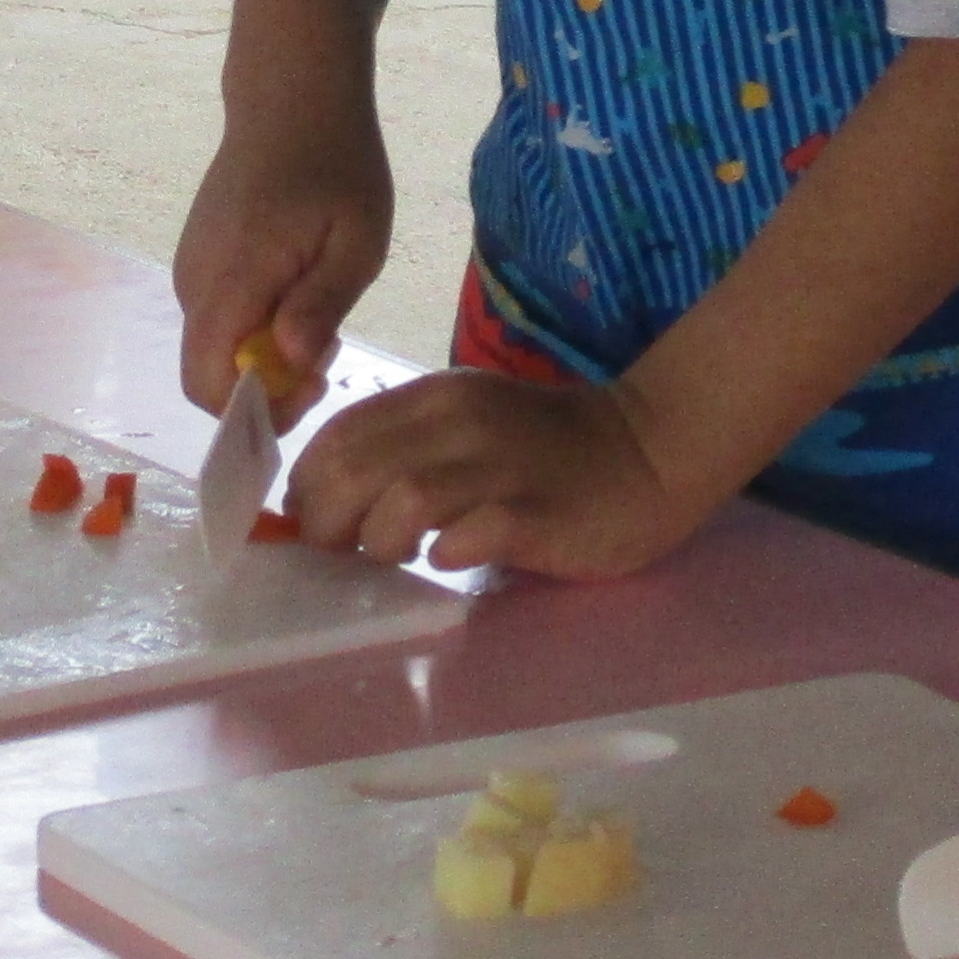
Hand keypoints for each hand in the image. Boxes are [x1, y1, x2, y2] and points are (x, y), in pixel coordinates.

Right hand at [171, 113, 389, 415]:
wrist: (292, 99)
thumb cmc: (337, 166)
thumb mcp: (356, 242)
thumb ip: (321, 304)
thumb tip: (288, 362)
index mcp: (231, 281)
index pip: (208, 385)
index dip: (256, 410)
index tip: (314, 385)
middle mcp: (193, 282)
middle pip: (208, 375)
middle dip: (266, 388)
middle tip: (326, 350)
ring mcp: (190, 268)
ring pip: (216, 348)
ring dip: (264, 355)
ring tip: (320, 310)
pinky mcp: (198, 258)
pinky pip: (218, 318)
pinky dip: (254, 326)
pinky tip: (297, 290)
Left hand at [282, 368, 708, 580]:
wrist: (651, 451)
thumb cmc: (549, 451)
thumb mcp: (468, 428)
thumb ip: (408, 450)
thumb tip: (333, 503)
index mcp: (437, 399)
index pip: (341, 433)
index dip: (308, 484)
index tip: (308, 522)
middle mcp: (462, 422)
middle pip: (359, 467)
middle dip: (328, 521)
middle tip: (338, 555)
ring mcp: (502, 466)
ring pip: (405, 499)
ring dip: (381, 540)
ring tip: (394, 559)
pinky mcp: (538, 512)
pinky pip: (472, 534)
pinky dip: (448, 553)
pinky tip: (452, 560)